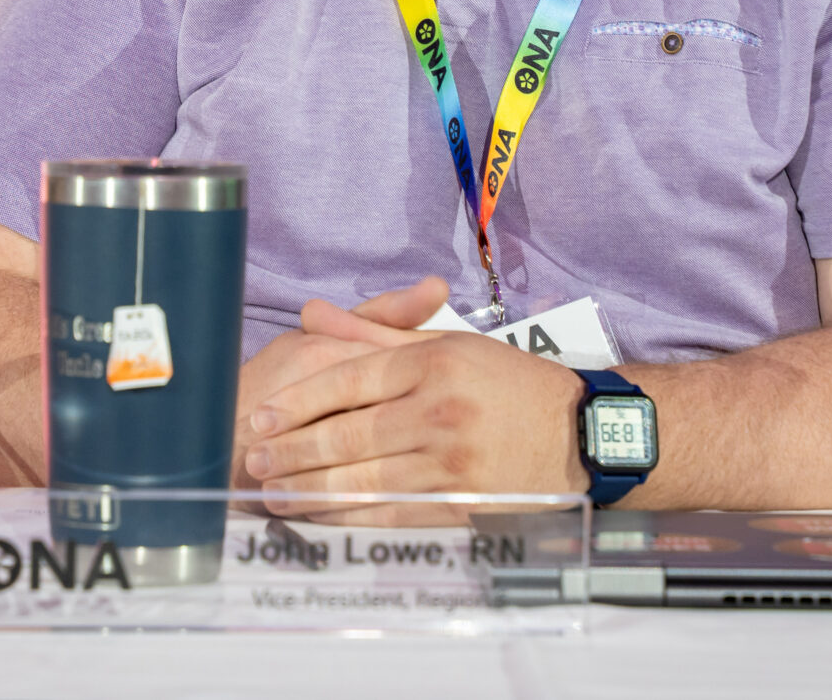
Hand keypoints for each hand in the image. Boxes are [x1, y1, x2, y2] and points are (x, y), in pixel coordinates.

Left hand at [244, 308, 587, 496]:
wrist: (578, 433)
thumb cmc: (510, 384)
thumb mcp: (450, 344)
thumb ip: (377, 333)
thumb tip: (313, 314)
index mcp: (434, 362)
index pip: (349, 379)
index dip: (299, 401)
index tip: (263, 416)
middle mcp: (440, 409)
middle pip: (348, 432)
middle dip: (293, 449)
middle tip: (253, 458)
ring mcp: (452, 460)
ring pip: (364, 477)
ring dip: (310, 488)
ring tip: (272, 491)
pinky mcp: (462, 503)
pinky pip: (393, 514)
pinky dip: (350, 518)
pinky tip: (320, 517)